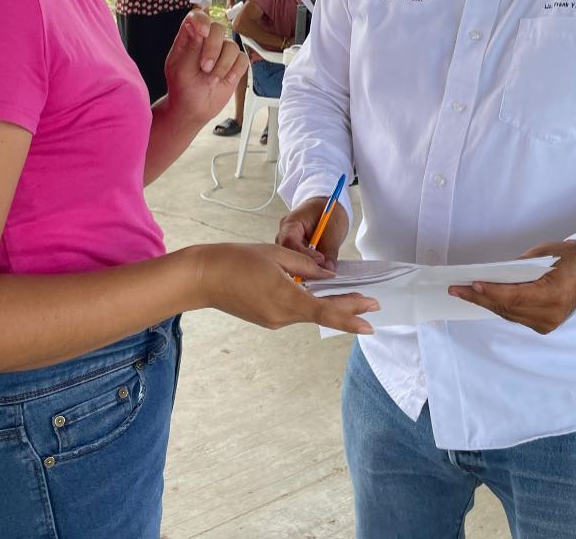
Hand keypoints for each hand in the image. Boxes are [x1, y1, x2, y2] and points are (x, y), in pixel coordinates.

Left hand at [163, 10, 247, 122]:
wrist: (194, 110)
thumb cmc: (182, 89)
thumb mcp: (181, 69)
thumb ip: (191, 47)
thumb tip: (198, 26)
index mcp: (189, 39)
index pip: (197, 17)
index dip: (202, 21)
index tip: (203, 33)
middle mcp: (207, 41)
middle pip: (218, 29)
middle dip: (213, 49)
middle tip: (205, 68)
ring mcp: (222, 52)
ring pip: (232, 46)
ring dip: (222, 66)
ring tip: (212, 79)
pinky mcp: (234, 64)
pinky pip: (242, 59)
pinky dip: (233, 71)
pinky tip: (223, 80)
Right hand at [192, 243, 376, 334]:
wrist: (203, 278)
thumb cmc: (236, 260)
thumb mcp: (275, 254)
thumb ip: (305, 265)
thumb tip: (327, 275)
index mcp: (286, 298)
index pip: (326, 312)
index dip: (351, 316)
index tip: (371, 320)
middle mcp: (282, 315)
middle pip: (322, 313)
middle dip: (348, 309)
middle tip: (372, 305)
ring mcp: (273, 320)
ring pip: (308, 311)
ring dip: (328, 305)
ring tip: (351, 295)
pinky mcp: (266, 318)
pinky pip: (294, 310)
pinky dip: (309, 303)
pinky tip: (316, 293)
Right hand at [276, 196, 349, 270]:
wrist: (329, 206)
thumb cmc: (329, 211)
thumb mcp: (333, 228)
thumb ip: (329, 250)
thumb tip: (327, 269)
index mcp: (291, 223)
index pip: (290, 242)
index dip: (303, 254)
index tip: (320, 260)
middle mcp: (285, 233)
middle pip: (287, 254)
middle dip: (302, 266)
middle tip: (320, 274)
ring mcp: (288, 242)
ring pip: (291, 261)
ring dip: (305, 269)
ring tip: (319, 274)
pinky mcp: (295, 250)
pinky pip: (297, 262)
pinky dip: (307, 268)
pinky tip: (316, 272)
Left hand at [448, 240, 575, 334]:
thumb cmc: (567, 257)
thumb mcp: (540, 255)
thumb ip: (515, 268)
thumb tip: (490, 276)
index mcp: (552, 295)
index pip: (513, 296)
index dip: (489, 292)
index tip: (470, 285)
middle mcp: (549, 315)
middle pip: (507, 308)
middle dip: (480, 298)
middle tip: (456, 289)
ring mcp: (547, 324)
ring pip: (508, 314)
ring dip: (487, 304)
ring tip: (465, 293)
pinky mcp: (544, 326)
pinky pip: (516, 316)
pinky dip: (500, 307)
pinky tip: (484, 299)